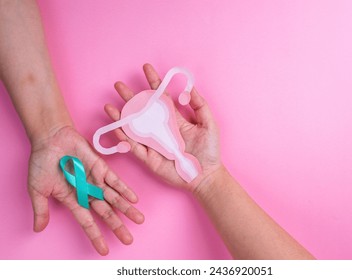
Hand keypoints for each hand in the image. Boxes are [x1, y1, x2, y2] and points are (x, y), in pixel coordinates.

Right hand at [28, 125, 143, 254]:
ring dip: (127, 209)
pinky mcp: (101, 168)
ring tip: (139, 220)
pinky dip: (125, 189)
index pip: (87, 222)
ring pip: (114, 199)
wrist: (50, 139)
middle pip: (106, 213)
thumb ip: (41, 209)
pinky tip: (134, 199)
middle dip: (117, 227)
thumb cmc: (42, 162)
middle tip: (129, 239)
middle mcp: (87, 192)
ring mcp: (95, 180)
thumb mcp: (37, 189)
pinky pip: (115, 181)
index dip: (95, 236)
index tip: (104, 250)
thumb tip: (38, 229)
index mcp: (73, 200)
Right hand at [104, 64, 221, 191]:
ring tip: (110, 107)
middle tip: (118, 86)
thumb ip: (199, 105)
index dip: (154, 82)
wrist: (206, 175)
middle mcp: (161, 129)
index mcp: (174, 119)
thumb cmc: (209, 150)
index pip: (161, 97)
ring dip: (121, 118)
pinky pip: (134, 147)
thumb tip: (189, 87)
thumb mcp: (208, 123)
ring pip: (134, 128)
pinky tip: (117, 129)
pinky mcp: (150, 158)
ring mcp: (154, 143)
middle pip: (142, 110)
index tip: (146, 68)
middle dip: (130, 97)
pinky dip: (124, 139)